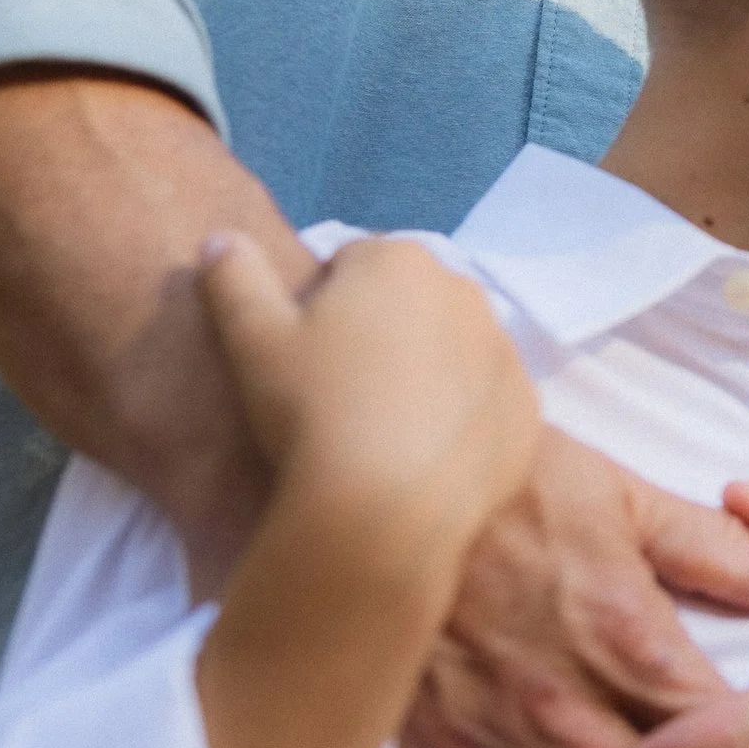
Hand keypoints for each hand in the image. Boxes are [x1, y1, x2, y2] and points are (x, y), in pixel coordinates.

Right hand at [200, 233, 537, 570]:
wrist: (387, 507)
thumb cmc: (312, 411)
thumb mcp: (251, 339)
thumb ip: (235, 278)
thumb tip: (221, 239)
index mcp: (399, 260)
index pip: (352, 264)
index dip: (321, 306)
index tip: (305, 354)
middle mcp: (466, 292)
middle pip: (410, 303)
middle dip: (381, 333)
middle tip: (340, 392)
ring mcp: (505, 350)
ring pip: (453, 351)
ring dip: (426, 373)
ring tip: (381, 428)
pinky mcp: (527, 407)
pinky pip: (487, 402)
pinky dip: (462, 418)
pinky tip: (424, 455)